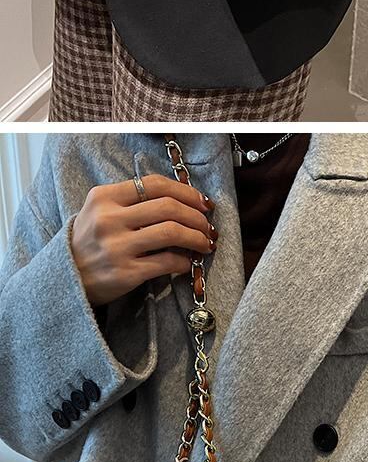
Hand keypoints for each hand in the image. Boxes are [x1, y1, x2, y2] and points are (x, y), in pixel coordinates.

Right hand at [71, 176, 215, 304]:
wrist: (67, 277)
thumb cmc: (90, 241)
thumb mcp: (99, 210)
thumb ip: (131, 200)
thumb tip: (180, 200)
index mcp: (105, 197)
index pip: (155, 184)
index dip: (186, 191)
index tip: (202, 202)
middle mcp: (109, 219)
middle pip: (168, 207)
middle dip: (196, 216)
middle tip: (207, 225)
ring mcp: (117, 247)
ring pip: (172, 232)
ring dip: (197, 237)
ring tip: (205, 243)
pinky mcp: (126, 273)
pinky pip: (167, 262)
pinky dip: (184, 261)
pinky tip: (187, 262)